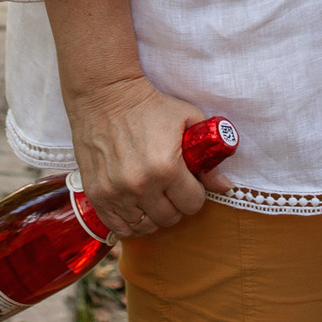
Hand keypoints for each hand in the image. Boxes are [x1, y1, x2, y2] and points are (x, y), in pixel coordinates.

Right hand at [64, 75, 231, 238]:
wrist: (106, 95)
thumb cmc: (150, 105)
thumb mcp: (188, 121)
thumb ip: (209, 157)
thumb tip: (224, 185)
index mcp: (167, 167)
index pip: (193, 204)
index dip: (195, 192)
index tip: (188, 182)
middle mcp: (141, 184)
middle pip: (169, 218)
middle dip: (175, 204)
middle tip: (170, 188)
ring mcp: (116, 192)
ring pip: (145, 226)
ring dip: (152, 214)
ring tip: (151, 196)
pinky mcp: (97, 194)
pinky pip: (118, 226)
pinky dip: (129, 222)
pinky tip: (134, 206)